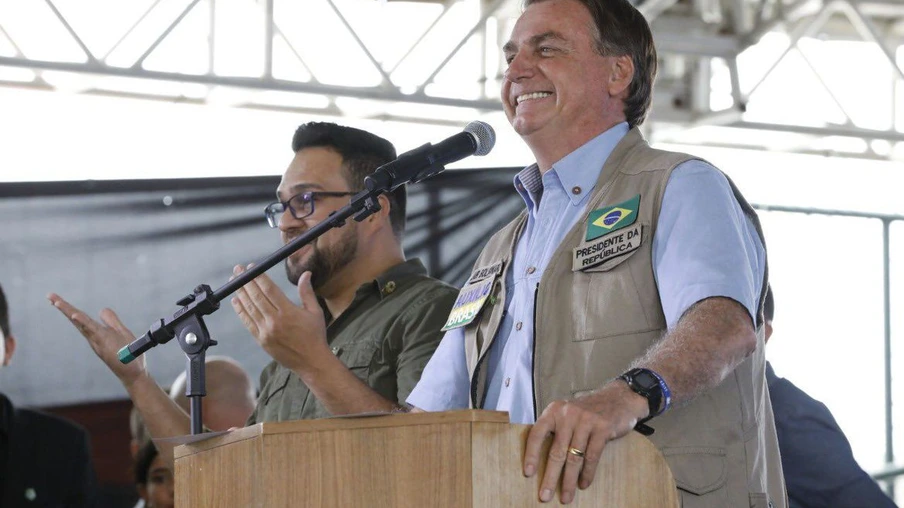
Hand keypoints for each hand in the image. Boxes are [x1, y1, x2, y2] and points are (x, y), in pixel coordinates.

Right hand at [47, 293, 146, 386]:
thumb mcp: (121, 332)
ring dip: (69, 312)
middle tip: (49, 295)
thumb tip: (101, 309)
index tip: (55, 298)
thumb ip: (111, 321)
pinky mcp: (105, 344)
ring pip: (81, 323)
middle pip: (77, 319)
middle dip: (64, 307)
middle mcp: (94, 337)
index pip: (81, 318)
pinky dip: (83, 322)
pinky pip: (92, 331)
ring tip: (57, 301)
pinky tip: (75, 315)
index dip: (69, 308)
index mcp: (96, 333)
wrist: (134, 373)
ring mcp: (98, 340)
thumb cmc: (128, 355)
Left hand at [230, 265, 328, 372]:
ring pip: (249, 308)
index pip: (269, 290)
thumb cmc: (316, 336)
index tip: (253, 267)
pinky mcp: (261, 340)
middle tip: (238, 269)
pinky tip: (236, 301)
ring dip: (241, 293)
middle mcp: (275, 321)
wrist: (311, 362)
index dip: (259, 277)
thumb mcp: (315, 312)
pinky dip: (240, 311)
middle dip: (245, 281)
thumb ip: (307, 292)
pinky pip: (248, 323)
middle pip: (256, 297)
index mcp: (289, 312)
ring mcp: (266, 332)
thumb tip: (306, 273)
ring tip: (234, 281)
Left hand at [523, 382, 648, 503]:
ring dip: (569, 480)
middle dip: (550, 477)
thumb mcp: (568, 413)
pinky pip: (592, 456)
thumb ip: (556, 429)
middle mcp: (568, 414)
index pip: (537, 434)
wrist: (619, 397)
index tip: (528, 473)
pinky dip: (587, 473)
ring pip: (574, 457)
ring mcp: (586, 421)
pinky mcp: (602, 428)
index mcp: (554, 411)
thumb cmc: (589, 410)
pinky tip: (584, 484)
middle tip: (545, 496)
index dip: (531, 454)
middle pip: (556, 451)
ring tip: (566, 497)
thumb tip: (541, 458)